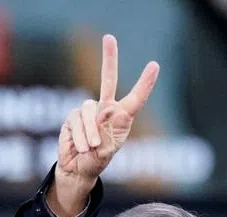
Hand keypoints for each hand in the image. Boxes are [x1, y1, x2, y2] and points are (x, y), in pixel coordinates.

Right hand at [47, 34, 159, 215]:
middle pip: (108, 79)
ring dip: (90, 132)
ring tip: (91, 147)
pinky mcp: (72, 117)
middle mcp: (105, 109)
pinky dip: (80, 136)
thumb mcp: (107, 152)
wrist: (78, 170)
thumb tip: (102, 110)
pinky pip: (76, 121)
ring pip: (88, 111)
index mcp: (121, 117)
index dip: (145, 83)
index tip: (154, 65)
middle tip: (109, 37)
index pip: (135, 98)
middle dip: (108, 58)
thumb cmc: (97, 161)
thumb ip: (107, 133)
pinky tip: (81, 147)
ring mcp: (88, 111)